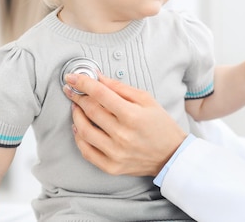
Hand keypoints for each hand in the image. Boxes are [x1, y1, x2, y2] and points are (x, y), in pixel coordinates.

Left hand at [63, 73, 186, 176]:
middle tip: (74, 90)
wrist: (171, 154)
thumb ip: (121, 88)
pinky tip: (79, 128)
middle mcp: (122, 135)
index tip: (73, 77)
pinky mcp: (111, 166)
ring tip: (77, 107)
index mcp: (132, 115)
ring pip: (84, 131)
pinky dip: (79, 138)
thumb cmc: (161, 125)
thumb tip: (99, 78)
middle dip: (78, 97)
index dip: (83, 83)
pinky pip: (86, 151)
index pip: (100, 94)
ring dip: (76, 116)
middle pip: (90, 111)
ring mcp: (115, 153)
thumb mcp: (147, 100)